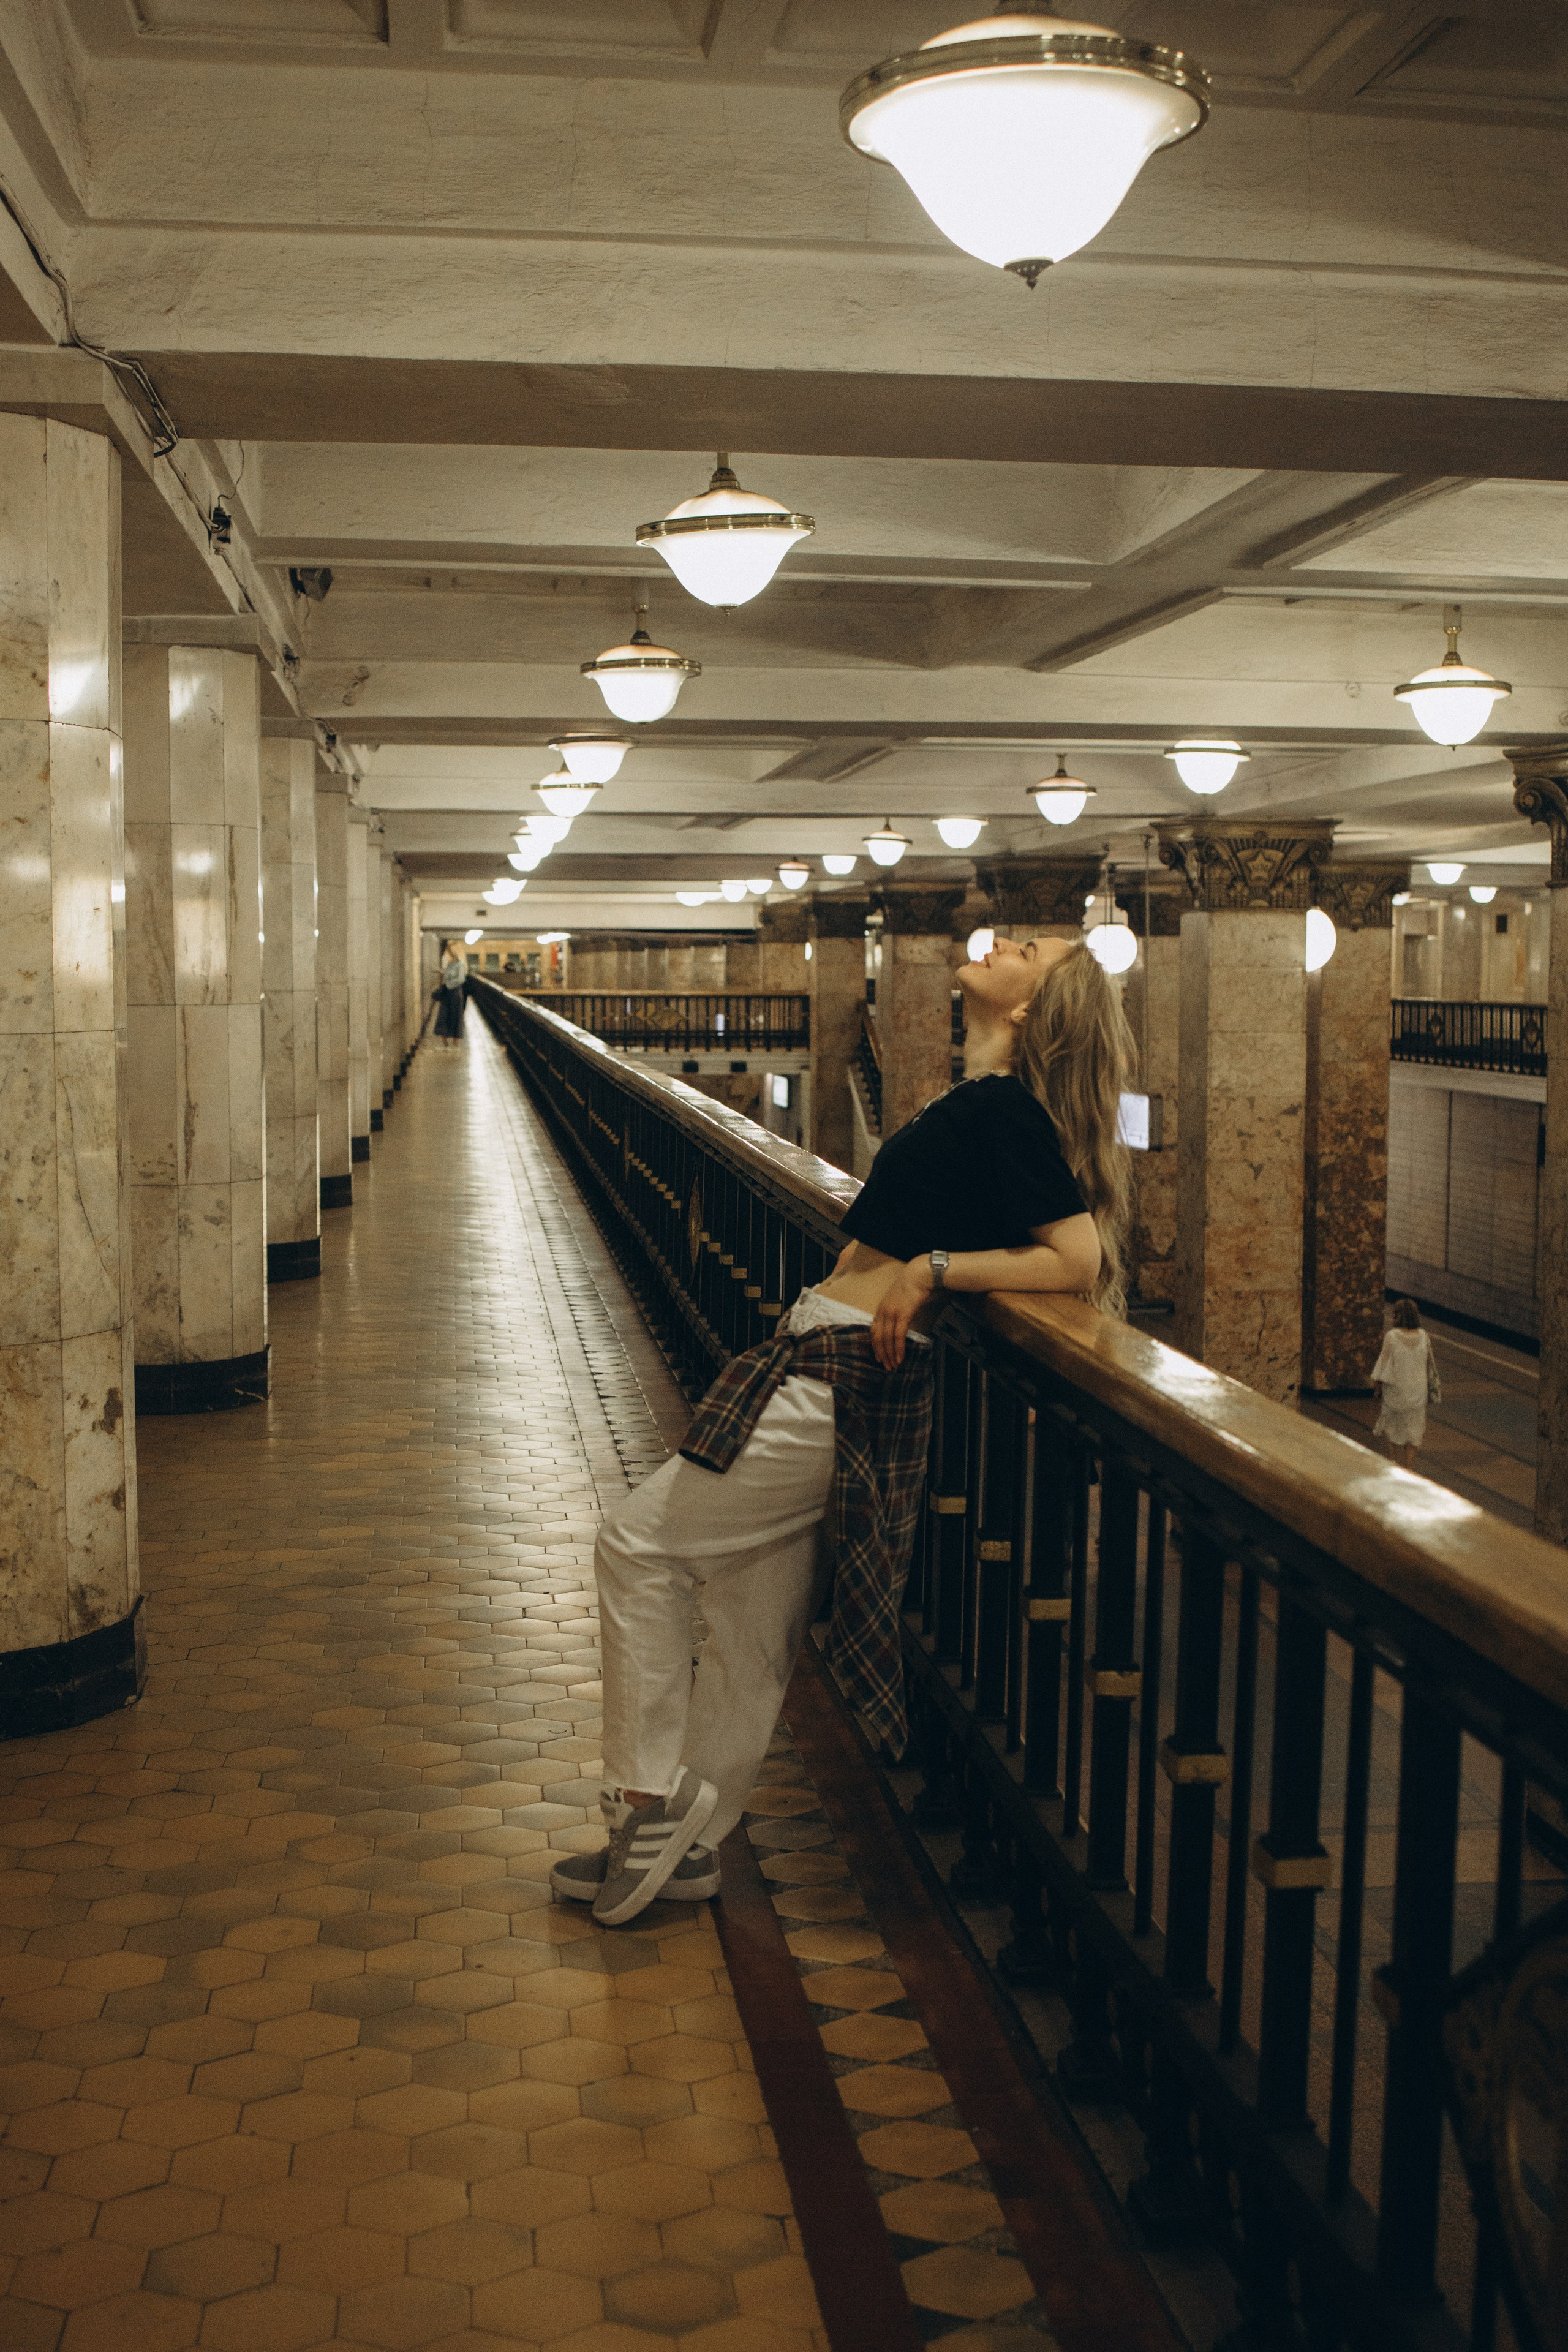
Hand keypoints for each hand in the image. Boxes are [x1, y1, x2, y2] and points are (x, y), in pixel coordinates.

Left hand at [871, 1256, 935, 1370]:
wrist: (919, 1274)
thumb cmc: (912, 1287)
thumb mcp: (899, 1300)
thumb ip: (897, 1312)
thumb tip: (900, 1325)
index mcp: (881, 1309)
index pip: (873, 1332)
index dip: (875, 1346)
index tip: (878, 1357)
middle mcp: (883, 1312)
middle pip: (878, 1338)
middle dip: (882, 1354)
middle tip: (886, 1367)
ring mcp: (892, 1313)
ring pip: (887, 1339)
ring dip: (890, 1355)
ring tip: (894, 1366)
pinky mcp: (903, 1314)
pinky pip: (898, 1336)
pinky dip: (899, 1348)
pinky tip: (901, 1357)